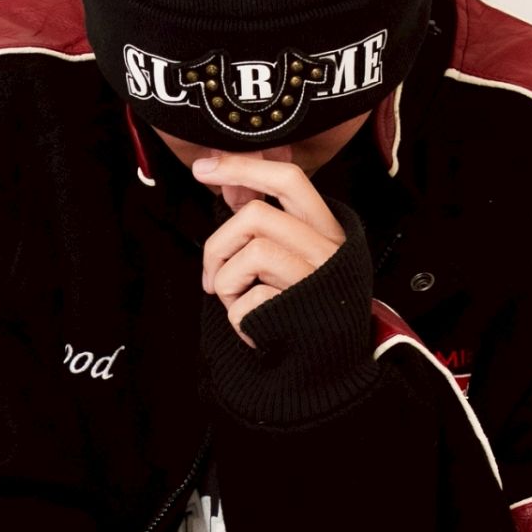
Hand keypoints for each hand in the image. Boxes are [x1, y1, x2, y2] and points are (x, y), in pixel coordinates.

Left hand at [194, 154, 346, 348]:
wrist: (327, 364)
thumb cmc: (302, 303)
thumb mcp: (292, 253)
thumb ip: (264, 217)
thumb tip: (229, 182)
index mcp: (327, 228)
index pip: (289, 179)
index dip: (242, 168)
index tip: (203, 168)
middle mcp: (328, 249)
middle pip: (258, 216)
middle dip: (220, 243)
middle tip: (213, 274)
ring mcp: (316, 280)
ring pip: (251, 254)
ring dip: (226, 282)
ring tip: (238, 303)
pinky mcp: (301, 312)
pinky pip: (248, 300)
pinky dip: (236, 316)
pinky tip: (253, 327)